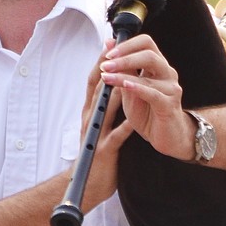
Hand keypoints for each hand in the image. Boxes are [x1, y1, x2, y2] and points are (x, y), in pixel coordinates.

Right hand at [75, 54, 134, 211]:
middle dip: (105, 67)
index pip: (94, 81)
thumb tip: (118, 80)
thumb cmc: (99, 152)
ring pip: (104, 109)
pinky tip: (134, 119)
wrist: (91, 183)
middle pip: (96, 89)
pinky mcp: (104, 151)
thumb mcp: (101, 124)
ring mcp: (96, 134)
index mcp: (90, 112)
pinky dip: (125, 126)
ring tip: (127, 76)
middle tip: (114, 49)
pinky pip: (115, 137)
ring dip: (115, 92)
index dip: (100, 60)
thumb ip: (107, 104)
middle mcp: (90, 119)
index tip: (110, 43)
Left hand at [100, 34, 193, 160]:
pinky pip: (153, 92)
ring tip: (106, 76)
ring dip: (124, 72)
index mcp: (157, 66)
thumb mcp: (129, 89)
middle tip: (105, 64)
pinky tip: (125, 86)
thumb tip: (108, 43)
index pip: (145, 42)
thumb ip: (121, 68)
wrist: (167, 138)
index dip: (126, 45)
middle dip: (124, 56)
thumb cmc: (148, 113)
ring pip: (149, 70)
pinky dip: (137, 87)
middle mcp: (167, 72)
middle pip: (149, 52)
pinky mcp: (169, 104)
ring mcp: (171, 88)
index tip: (108, 53)